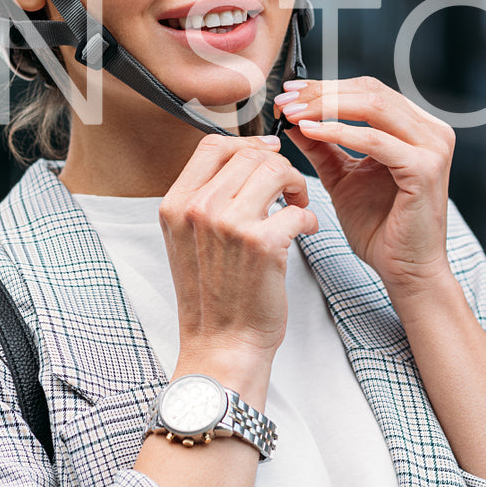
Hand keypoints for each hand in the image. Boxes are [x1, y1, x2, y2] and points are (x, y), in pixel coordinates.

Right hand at [159, 134, 318, 366]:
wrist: (222, 344)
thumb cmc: (213, 296)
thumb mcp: (189, 240)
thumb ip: (205, 199)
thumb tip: (243, 158)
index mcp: (176, 204)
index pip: (212, 145)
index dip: (246, 142)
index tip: (267, 153)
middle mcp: (198, 209)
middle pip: (248, 153)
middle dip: (277, 165)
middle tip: (288, 189)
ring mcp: (229, 225)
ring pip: (275, 170)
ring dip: (296, 184)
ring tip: (298, 205)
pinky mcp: (262, 244)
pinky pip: (298, 209)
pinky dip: (310, 217)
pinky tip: (306, 231)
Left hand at [275, 77, 456, 301]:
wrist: (405, 270)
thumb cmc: (380, 227)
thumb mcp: (342, 177)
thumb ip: (322, 146)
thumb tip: (292, 119)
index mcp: (416, 128)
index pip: (367, 91)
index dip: (326, 86)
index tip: (288, 92)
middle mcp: (431, 131)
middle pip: (370, 92)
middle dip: (322, 93)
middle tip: (285, 99)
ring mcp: (432, 147)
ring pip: (373, 107)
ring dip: (326, 107)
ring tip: (292, 113)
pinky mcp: (425, 168)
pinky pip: (375, 140)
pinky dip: (339, 132)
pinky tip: (311, 132)